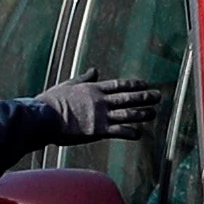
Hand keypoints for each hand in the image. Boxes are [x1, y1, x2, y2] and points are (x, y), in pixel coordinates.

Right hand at [41, 78, 167, 141]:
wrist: (44, 117)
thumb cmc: (50, 102)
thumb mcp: (68, 85)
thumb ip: (83, 78)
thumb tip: (94, 70)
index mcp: (93, 89)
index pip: (119, 85)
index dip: (134, 85)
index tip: (145, 84)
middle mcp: (100, 101)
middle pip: (128, 98)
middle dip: (145, 97)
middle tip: (158, 96)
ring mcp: (100, 116)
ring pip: (128, 114)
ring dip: (142, 113)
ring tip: (153, 113)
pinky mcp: (98, 131)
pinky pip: (119, 132)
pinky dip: (131, 133)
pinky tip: (139, 134)